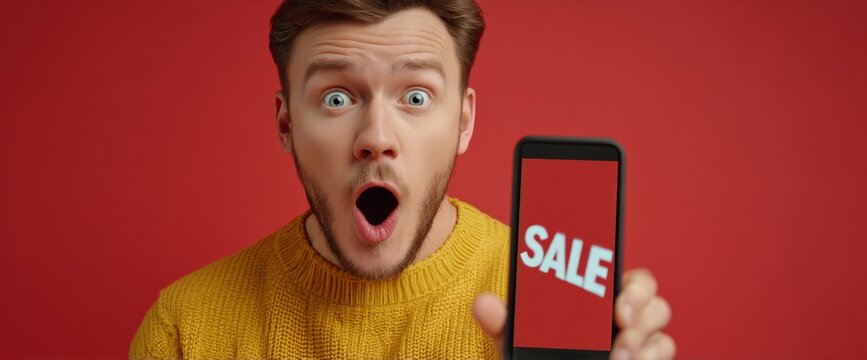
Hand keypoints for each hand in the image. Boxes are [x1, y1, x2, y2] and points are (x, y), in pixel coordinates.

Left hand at [472, 268, 674, 359]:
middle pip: (654, 304)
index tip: (616, 305)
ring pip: (661, 335)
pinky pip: (663, 356)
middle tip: (619, 327)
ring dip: (643, 344)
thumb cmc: (537, 357)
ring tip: (617, 358)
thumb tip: (482, 303)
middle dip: (640, 314)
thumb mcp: (516, 342)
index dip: (633, 286)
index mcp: (597, 299)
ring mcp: (638, 344)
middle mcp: (623, 318)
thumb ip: (502, 324)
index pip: (630, 278)